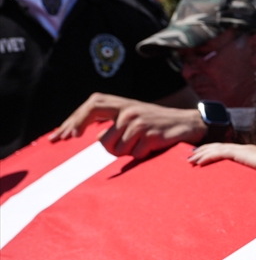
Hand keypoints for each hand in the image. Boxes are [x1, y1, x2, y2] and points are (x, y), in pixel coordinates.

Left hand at [50, 93, 204, 158]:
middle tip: (89, 148)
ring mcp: (139, 123)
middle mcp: (128, 111)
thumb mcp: (134, 118)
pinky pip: (135, 154)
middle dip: (102, 149)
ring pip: (117, 150)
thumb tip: (94, 138)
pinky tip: (151, 147)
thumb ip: (115, 123)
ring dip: (126, 153)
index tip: (63, 135)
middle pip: (102, 138)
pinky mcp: (150, 135)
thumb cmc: (157, 124)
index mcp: (123, 104)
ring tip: (140, 145)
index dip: (75, 120)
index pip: (93, 105)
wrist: (188, 123)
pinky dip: (140, 155)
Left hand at [188, 142, 255, 173]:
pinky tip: (200, 162)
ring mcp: (242, 149)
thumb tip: (245, 186)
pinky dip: (209, 157)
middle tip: (190, 156)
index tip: (200, 156)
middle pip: (218, 146)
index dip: (211, 151)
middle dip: (203, 151)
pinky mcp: (241, 153)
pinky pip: (221, 153)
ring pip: (216, 148)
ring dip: (202, 154)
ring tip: (191, 159)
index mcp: (247, 152)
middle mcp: (243, 148)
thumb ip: (252, 175)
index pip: (225, 149)